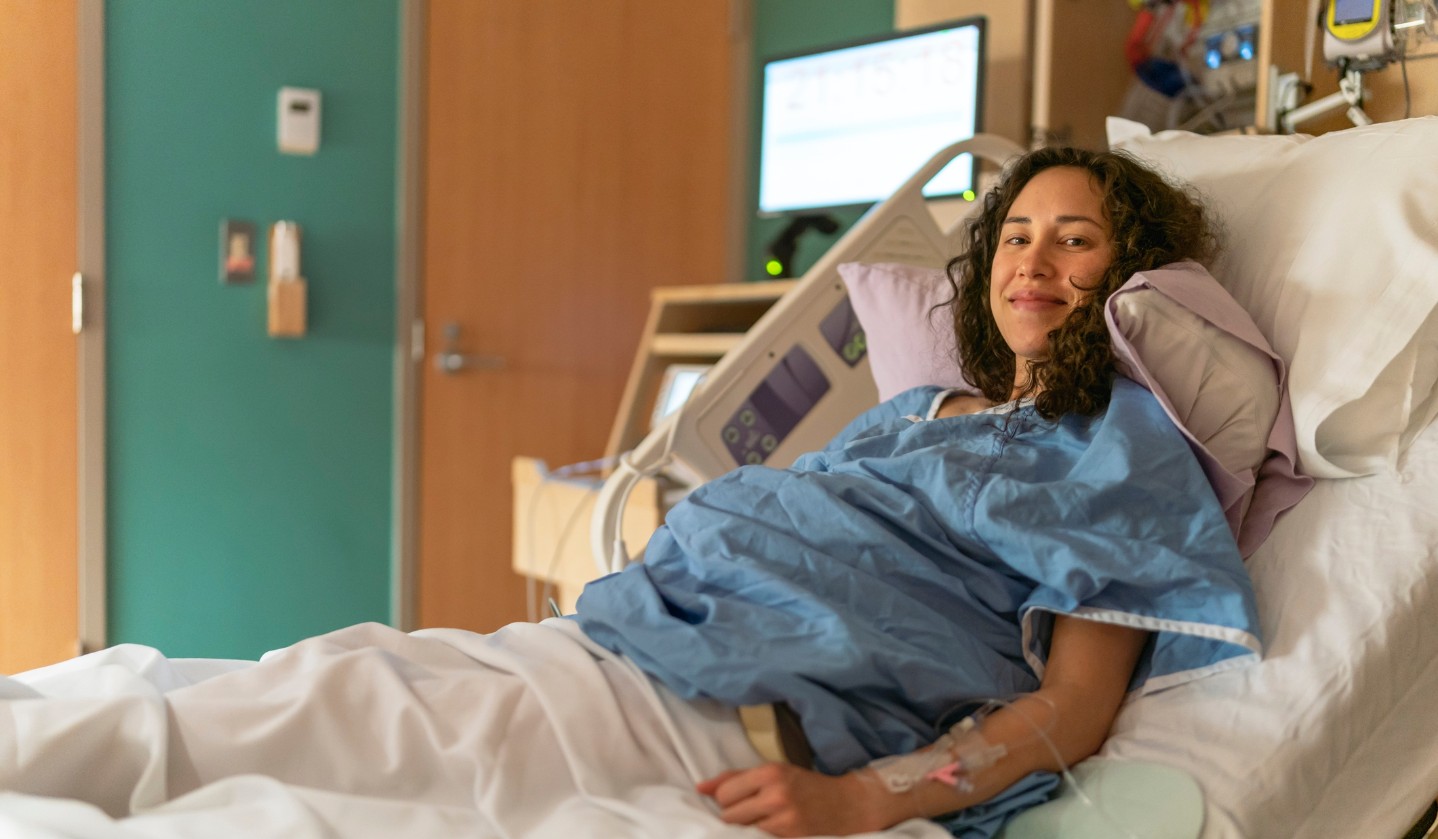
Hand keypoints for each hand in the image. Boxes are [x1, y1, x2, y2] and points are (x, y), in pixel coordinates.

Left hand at [696, 763, 882, 836]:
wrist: (846, 805)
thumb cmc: (805, 786)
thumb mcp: (773, 772)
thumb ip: (735, 778)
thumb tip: (700, 788)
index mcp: (770, 773)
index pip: (724, 793)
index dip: (726, 799)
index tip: (738, 800)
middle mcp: (776, 795)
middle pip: (729, 815)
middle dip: (735, 816)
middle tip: (752, 812)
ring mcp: (784, 820)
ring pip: (741, 831)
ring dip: (746, 829)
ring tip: (762, 821)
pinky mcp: (790, 838)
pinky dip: (760, 837)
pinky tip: (772, 830)